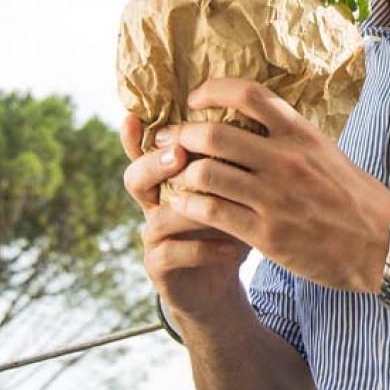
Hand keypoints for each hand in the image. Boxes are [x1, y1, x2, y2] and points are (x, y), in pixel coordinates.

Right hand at [121, 114, 250, 320]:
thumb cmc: (231, 216)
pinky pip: (172, 254)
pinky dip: (203, 249)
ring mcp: (154, 235)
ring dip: (192, 210)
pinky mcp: (160, 266)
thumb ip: (233, 155)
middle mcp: (154, 201)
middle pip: (136, 177)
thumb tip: (255, 116)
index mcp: (168, 174)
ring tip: (225, 206)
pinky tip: (232, 247)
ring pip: (158, 217)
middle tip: (180, 155)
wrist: (223, 273)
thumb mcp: (235, 182)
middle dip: (156, 164)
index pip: (145, 148)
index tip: (133, 117)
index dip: (133, 135)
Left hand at [165, 77, 389, 293]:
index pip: (249, 94)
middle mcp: (285, 160)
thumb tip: (256, 119)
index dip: (214, 89)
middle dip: (183, 134)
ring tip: (176, 174)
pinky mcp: (267, 235)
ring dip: (182, 172)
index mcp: (301, 134)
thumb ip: (291, 136)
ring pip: (206, 173)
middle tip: (170, 139)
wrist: (384, 244)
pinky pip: (213, 213)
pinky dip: (191, 206)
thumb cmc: (355, 197)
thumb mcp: (326, 152)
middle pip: (215, 134)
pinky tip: (185, 204)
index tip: (196, 98)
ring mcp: (274, 198)